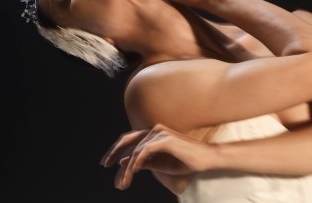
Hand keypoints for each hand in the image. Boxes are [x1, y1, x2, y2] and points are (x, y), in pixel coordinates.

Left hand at [101, 124, 220, 189]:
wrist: (207, 159)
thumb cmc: (186, 161)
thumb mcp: (160, 164)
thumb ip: (143, 162)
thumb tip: (125, 162)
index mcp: (153, 134)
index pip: (130, 138)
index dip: (116, 149)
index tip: (107, 162)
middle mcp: (155, 130)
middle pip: (128, 139)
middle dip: (114, 152)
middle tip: (104, 164)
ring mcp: (160, 133)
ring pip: (136, 149)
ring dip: (128, 166)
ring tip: (123, 181)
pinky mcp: (166, 140)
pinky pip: (145, 151)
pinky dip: (137, 161)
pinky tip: (132, 171)